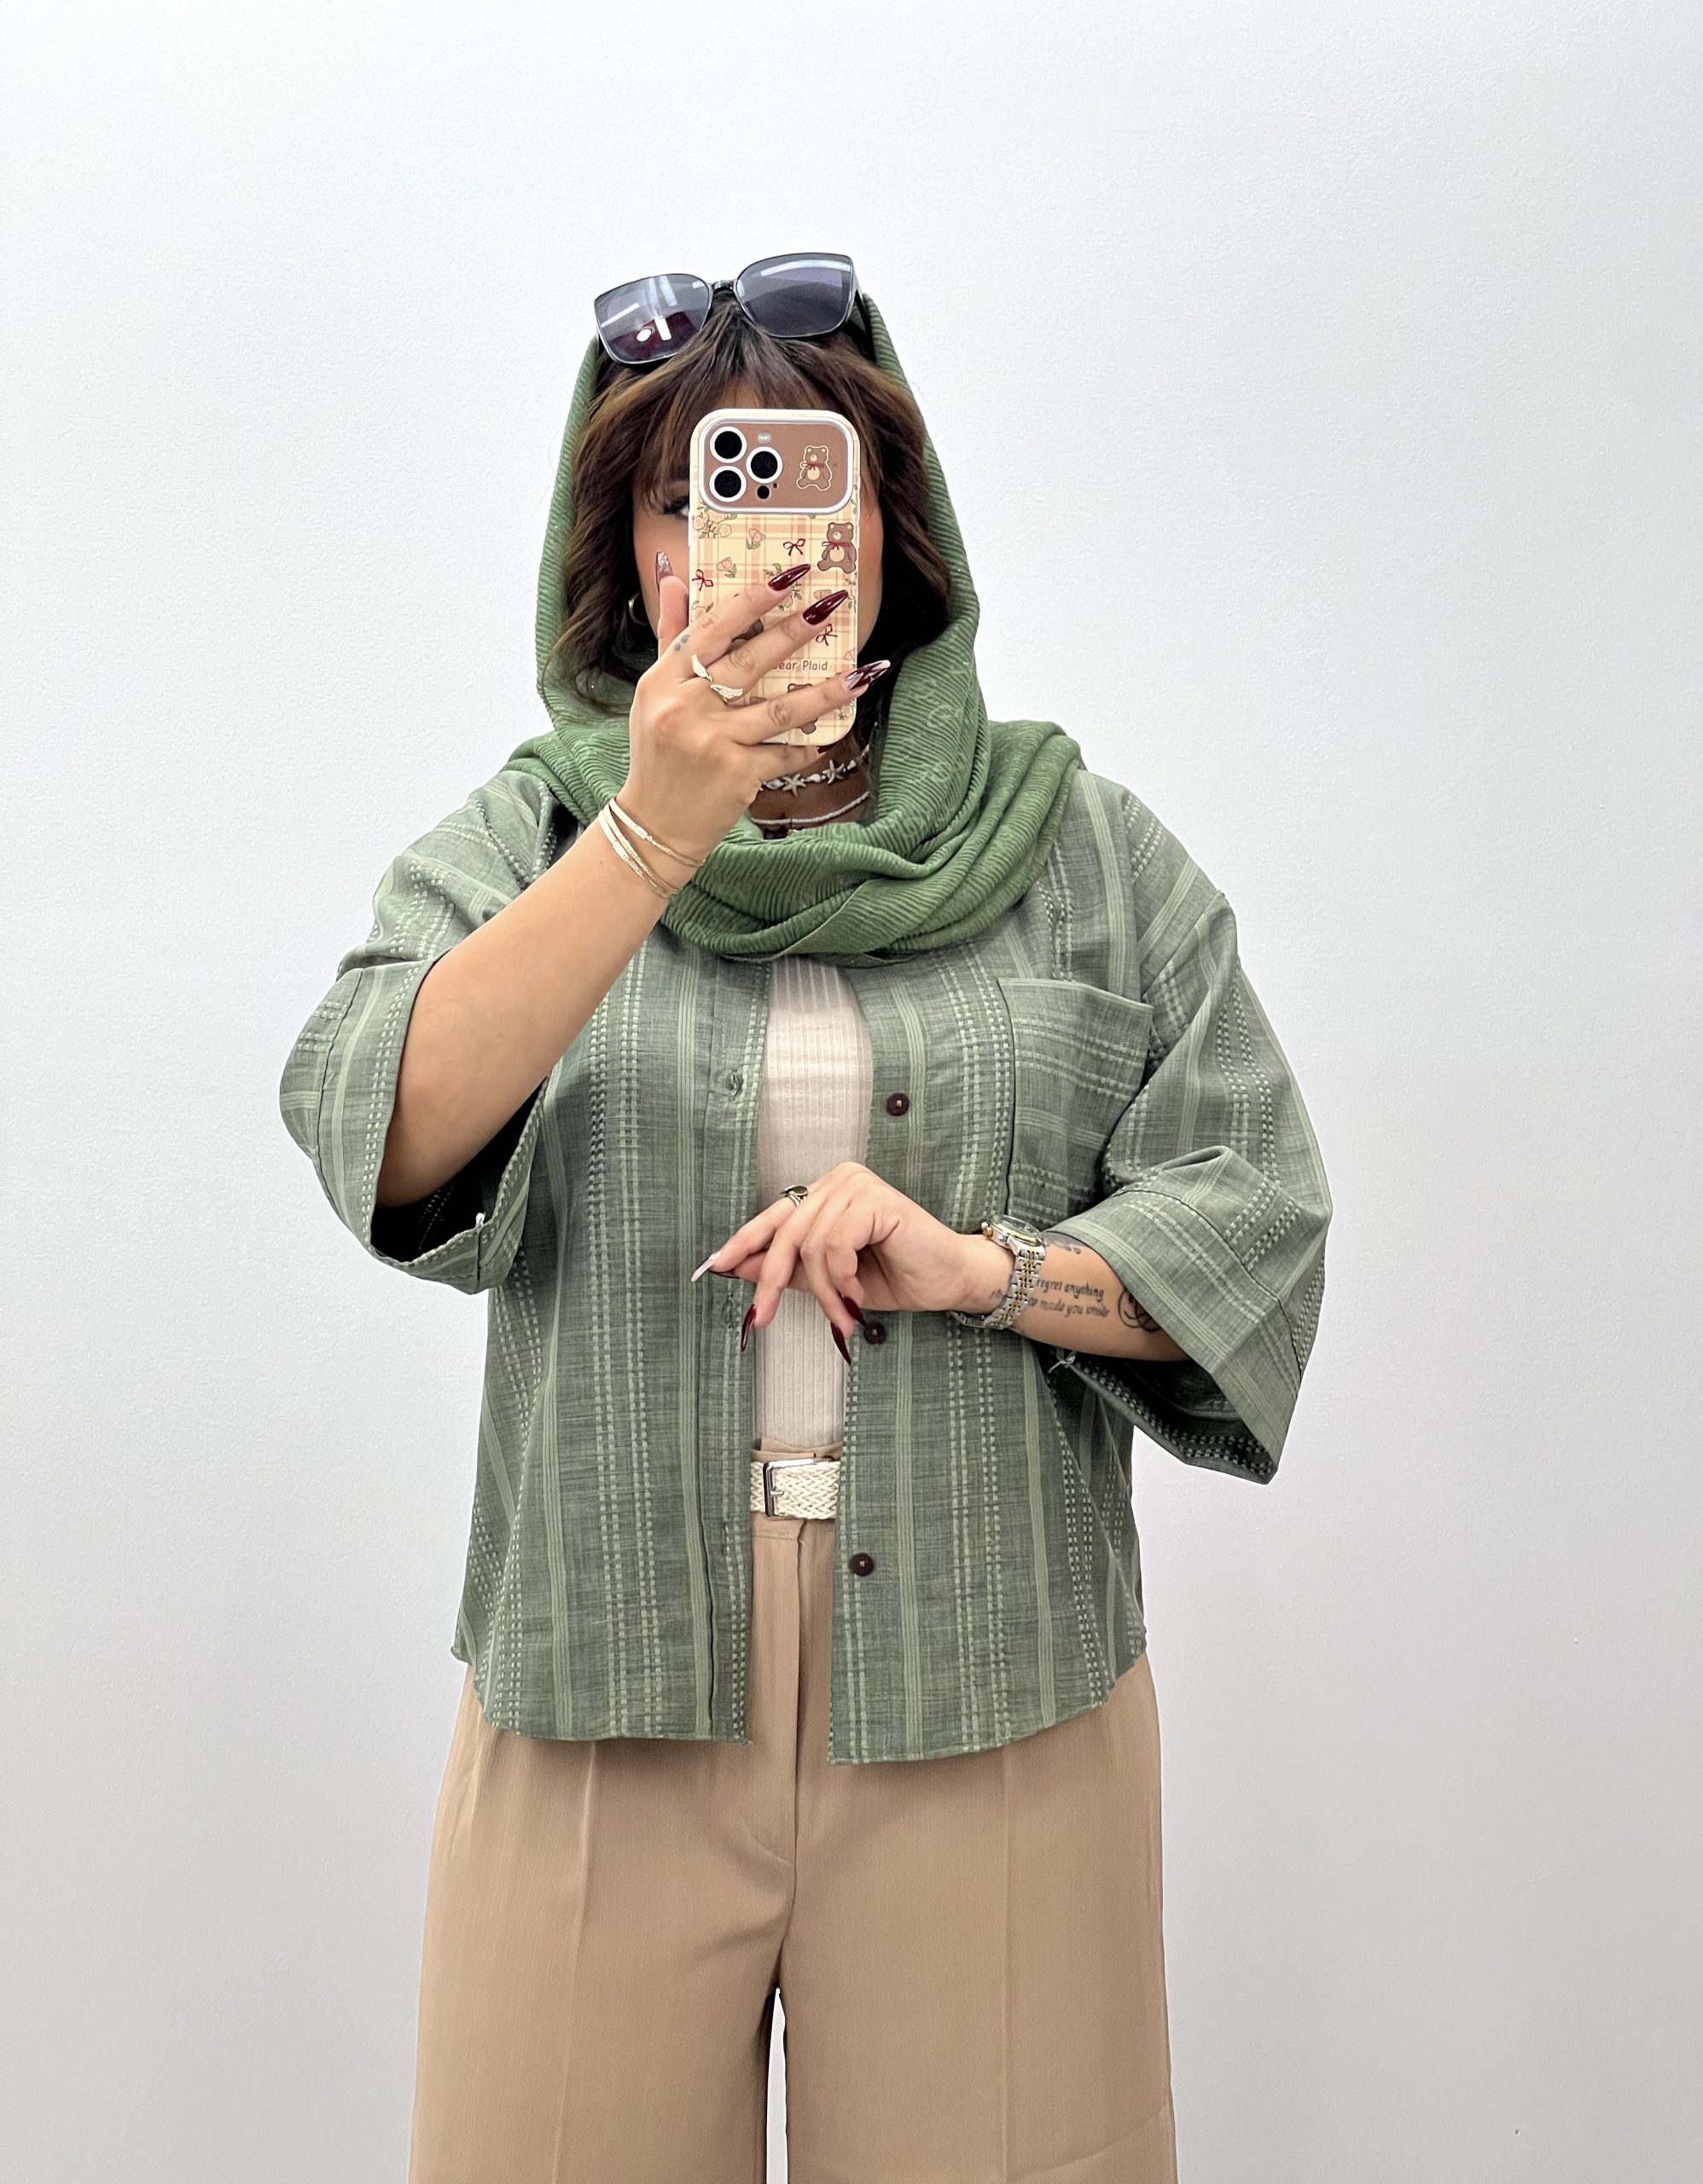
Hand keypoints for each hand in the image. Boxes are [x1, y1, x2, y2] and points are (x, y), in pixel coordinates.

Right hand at [618, 559, 876, 872]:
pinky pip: (784, 753)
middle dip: (795, 632)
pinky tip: (828, 738)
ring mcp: (713, 743)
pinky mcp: (737, 775)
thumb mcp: (653, 693)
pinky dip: (806, 747)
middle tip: (831, 606)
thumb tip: (673, 576)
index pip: (710, 630)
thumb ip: (670, 635)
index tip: (787, 578)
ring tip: (862, 674)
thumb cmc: (658, 752)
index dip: (751, 601)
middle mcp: (686, 708)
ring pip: (781, 709)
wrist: (654, 823)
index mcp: (663, 681)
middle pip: (750, 663)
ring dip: (826, 691)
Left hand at [692, 1162, 987, 1352]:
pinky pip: (836, 1245)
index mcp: (826, 1192)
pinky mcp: (876, 1199)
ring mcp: (857, 1185)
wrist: (949, 1281)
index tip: (717, 1268)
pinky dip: (843, 1279)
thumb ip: (791, 1270)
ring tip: (842, 1317)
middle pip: (786, 1232)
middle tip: (763, 1319)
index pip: (775, 1216)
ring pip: (811, 1246)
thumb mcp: (830, 1281)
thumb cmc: (895, 1276)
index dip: (743, 1242)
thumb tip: (739, 1268)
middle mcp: (839, 1180)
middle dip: (772, 1281)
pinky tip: (860, 1293)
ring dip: (824, 1292)